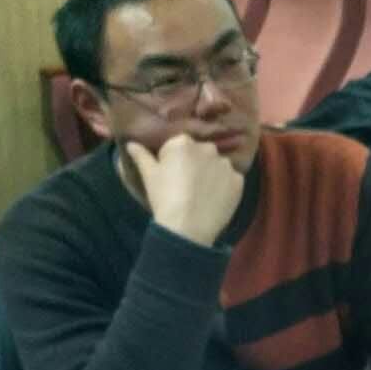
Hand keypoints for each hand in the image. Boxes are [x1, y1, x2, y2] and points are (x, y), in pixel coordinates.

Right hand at [125, 134, 242, 246]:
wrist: (188, 227)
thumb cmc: (164, 198)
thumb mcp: (149, 175)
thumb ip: (141, 156)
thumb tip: (131, 144)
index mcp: (183, 142)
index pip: (179, 145)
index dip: (174, 160)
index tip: (171, 175)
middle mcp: (208, 148)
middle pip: (201, 153)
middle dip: (196, 164)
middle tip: (187, 185)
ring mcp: (226, 164)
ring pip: (218, 165)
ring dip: (212, 174)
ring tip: (202, 194)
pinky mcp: (239, 181)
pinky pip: (232, 180)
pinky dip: (225, 187)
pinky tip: (215, 199)